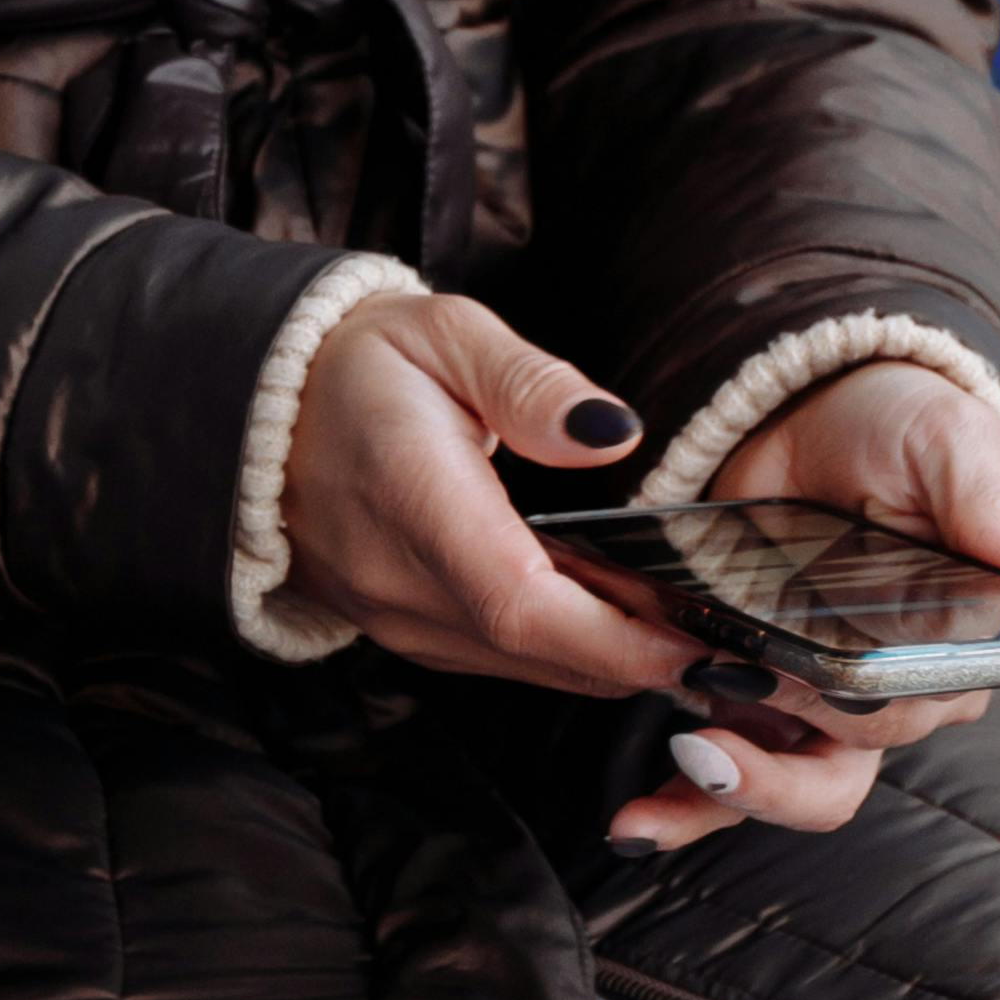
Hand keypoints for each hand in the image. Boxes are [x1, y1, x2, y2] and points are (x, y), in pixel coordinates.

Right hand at [275, 296, 719, 704]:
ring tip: (711, 645)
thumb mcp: (445, 333)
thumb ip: (530, 383)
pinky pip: (500, 657)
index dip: (622, 639)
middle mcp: (399, 583)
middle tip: (747, 654)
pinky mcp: (404, 629)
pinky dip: (571, 653)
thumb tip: (613, 432)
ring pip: (525, 666)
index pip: (524, 603)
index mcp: (413, 502)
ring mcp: (396, 618)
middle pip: (540, 652)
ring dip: (616, 664)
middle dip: (646, 662)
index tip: (707, 645)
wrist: (252, 408)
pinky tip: (630, 628)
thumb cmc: (356, 364)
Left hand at [603, 353, 999, 861]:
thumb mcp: (949, 441)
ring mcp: (816, 701)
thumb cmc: (904, 429)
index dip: (867, 715)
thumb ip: (986, 499)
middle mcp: (893, 689)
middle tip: (716, 731)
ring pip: (789, 786)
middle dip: (778, 764)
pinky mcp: (751, 693)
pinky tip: (637, 817)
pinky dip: (684, 804)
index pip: (921, 706)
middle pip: (845, 766)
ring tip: (679, 769)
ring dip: (730, 797)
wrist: (815, 407)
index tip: (811, 694)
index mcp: (958, 643)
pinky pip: (728, 771)